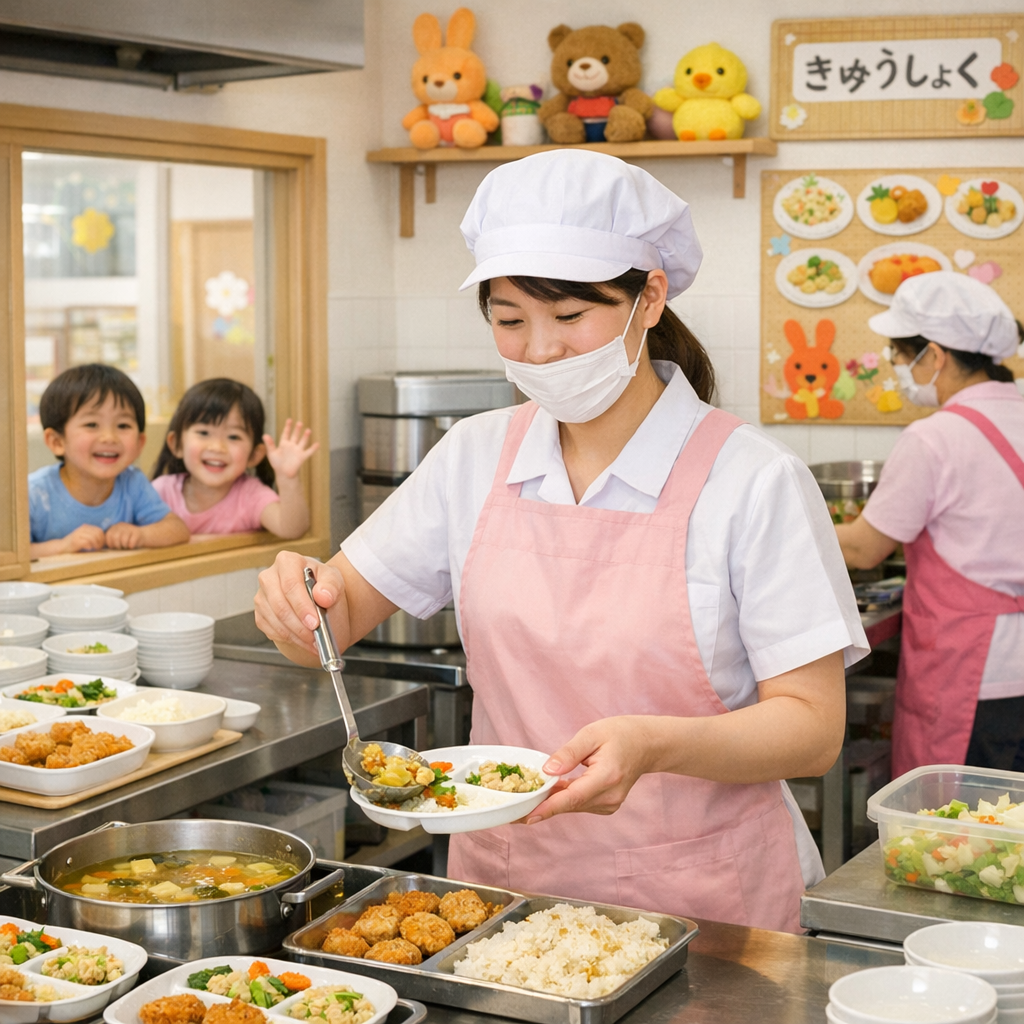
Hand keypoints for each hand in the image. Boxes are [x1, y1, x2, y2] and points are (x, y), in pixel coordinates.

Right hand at [61, 524, 106, 552]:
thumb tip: (106, 540)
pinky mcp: (75, 541)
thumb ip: (93, 536)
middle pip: (97, 534)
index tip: (101, 545)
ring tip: (94, 549)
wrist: (61, 547)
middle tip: (98, 548)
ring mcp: (78, 534)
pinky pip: (87, 542)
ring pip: (93, 538)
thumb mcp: (85, 537)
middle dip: (100, 542)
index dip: (103, 538)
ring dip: (96, 545)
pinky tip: (88, 548)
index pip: (99, 530)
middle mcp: (81, 529)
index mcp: (85, 527)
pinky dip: (90, 546)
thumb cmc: (75, 544)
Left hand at [105, 522, 142, 548]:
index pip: (108, 537)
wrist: (144, 535)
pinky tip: (133, 545)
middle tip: (122, 547)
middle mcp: (121, 525)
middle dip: (118, 546)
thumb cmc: (128, 539)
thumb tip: (102, 546)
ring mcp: (129, 528)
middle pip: (115, 538)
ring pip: (123, 541)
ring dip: (125, 546)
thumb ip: (110, 539)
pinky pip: (131, 543)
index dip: (111, 544)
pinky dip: (131, 546)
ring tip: (127, 546)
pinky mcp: (137, 532)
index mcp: (114, 527)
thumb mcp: (118, 537)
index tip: (116, 546)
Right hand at [255, 552, 347, 654]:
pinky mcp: (260, 614)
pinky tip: (303, 640)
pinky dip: (289, 639)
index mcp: (287, 561)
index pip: (290, 584)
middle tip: (315, 636)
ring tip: (314, 641)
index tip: (315, 622)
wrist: (320, 600)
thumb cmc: (324, 586)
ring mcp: (262, 596)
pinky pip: (271, 630)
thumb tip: (323, 595)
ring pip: (275, 620)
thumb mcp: (335, 581)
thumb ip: (331, 586)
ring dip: (296, 635)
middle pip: (280, 605)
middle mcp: (270, 576)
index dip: (302, 606)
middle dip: (299, 625)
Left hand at [263, 420, 318, 479]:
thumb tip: (264, 435)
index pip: (286, 433)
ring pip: (302, 441)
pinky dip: (313, 448)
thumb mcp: (271, 453)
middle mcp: (292, 445)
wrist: (284, 474)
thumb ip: (269, 444)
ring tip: (308, 430)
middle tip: (300, 423)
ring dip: (305, 436)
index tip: (290, 419)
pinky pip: (308, 452)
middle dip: (297, 429)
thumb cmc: (277, 464)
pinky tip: (317, 444)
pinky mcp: (302, 457)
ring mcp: (298, 450)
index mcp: (284, 443)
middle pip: (295, 435)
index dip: (288, 427)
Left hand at [525, 717, 655, 823]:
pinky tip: (547, 792)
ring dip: (550, 802)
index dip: (548, 808)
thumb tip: (546, 771)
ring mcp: (609, 804)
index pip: (573, 797)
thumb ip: (569, 753)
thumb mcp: (592, 733)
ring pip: (572, 806)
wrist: (647, 745)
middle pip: (569, 805)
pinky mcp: (606, 806)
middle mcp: (609, 796)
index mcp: (607, 777)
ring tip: (523, 799)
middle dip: (540, 806)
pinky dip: (562, 799)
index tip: (527, 816)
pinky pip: (578, 804)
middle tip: (511, 810)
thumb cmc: (621, 734)